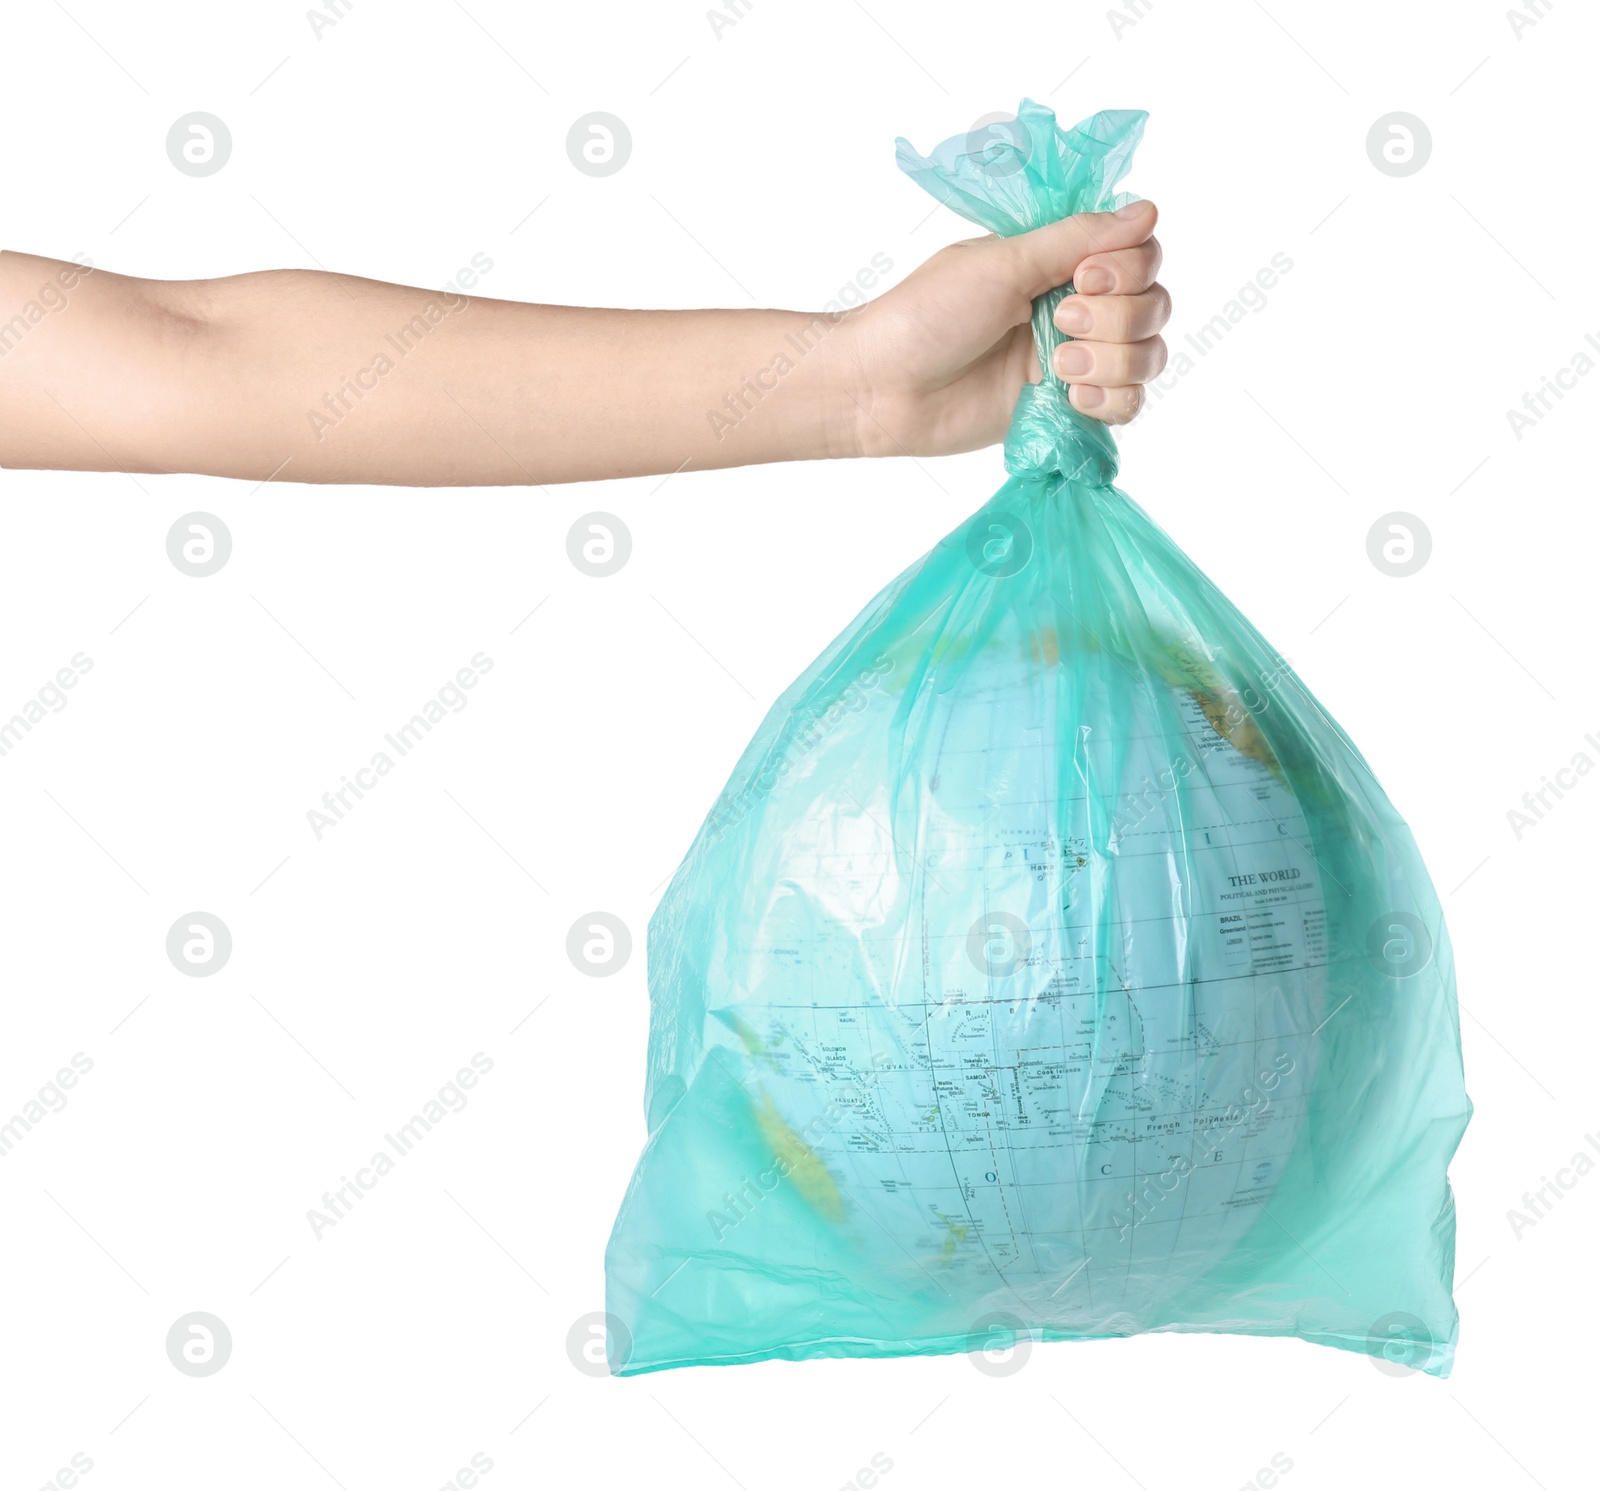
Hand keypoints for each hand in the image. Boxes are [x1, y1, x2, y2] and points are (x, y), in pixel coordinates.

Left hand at [842, 201, 1168, 458]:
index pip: (1141, 253)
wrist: (884, 388)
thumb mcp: (1003, 264)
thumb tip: (1149, 210)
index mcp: (1060, 261)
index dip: (1129, 267)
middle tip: (1057, 324)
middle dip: (1116, 316)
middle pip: (1153, 304)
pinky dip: (1112, 399)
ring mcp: (1074, 360)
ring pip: (1147, 355)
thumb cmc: (927, 316)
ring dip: (1113, 360)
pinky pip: (1127, 404)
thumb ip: (1076, 238)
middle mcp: (1076, 306)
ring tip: (1057, 367)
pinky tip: (1073, 398)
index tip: (1084, 277)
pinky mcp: (1066, 409)